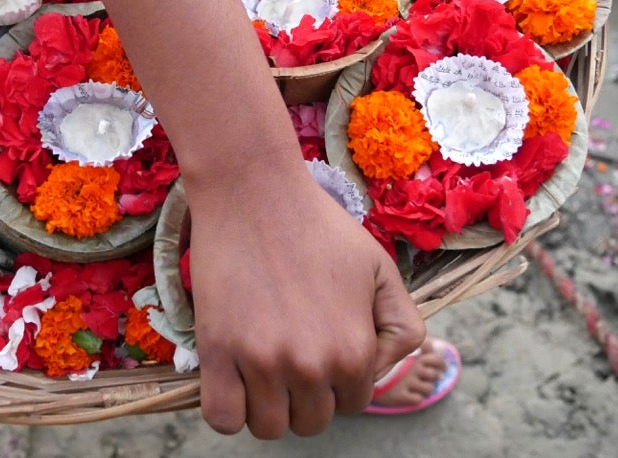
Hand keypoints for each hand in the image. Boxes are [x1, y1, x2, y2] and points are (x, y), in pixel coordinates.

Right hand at [187, 165, 424, 438]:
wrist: (254, 191)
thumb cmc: (317, 225)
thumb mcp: (380, 268)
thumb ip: (400, 326)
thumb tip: (381, 369)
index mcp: (355, 350)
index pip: (352, 404)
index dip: (337, 378)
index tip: (318, 345)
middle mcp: (312, 365)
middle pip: (311, 422)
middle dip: (304, 395)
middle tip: (289, 350)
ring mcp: (262, 361)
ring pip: (269, 428)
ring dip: (267, 405)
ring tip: (261, 364)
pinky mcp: (217, 351)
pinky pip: (222, 418)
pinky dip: (228, 410)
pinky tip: (232, 378)